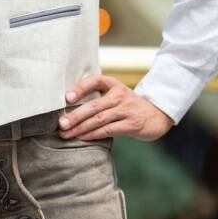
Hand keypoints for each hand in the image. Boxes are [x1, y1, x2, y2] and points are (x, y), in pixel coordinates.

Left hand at [58, 75, 172, 141]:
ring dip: (80, 128)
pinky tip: (82, 137)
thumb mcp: (115, 94)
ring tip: (66, 134)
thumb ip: (97, 96)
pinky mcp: (132, 124)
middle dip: (75, 116)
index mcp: (113, 84)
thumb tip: (66, 107)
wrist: (157, 114)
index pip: (94, 81)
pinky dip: (93, 134)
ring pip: (99, 119)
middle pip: (93, 106)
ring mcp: (127, 110)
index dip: (80, 88)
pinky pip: (108, 130)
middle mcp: (120, 95)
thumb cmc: (128, 105)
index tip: (66, 98)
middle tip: (61, 124)